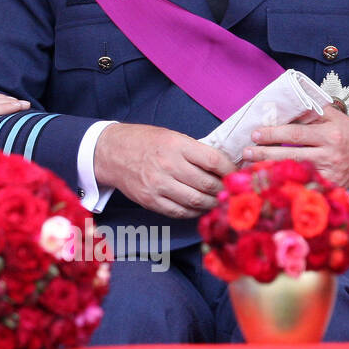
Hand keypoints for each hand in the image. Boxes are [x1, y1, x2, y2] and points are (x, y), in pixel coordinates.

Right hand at [94, 123, 234, 218]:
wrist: (110, 152)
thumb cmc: (144, 142)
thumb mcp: (171, 136)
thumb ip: (195, 151)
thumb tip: (224, 167)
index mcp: (175, 145)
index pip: (213, 161)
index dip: (231, 170)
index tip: (238, 174)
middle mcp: (167, 165)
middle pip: (208, 184)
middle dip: (225, 190)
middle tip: (232, 191)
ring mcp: (158, 185)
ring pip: (197, 201)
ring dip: (212, 203)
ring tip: (218, 201)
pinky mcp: (151, 200)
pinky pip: (180, 212)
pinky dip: (194, 211)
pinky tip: (199, 207)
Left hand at [243, 105, 348, 189]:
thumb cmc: (346, 132)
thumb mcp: (333, 117)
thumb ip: (310, 111)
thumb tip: (281, 106)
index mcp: (330, 134)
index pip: (297, 134)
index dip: (274, 134)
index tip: (255, 134)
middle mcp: (330, 155)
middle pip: (292, 155)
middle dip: (266, 154)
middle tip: (246, 152)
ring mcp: (330, 174)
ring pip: (296, 172)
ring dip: (271, 170)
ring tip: (250, 167)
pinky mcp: (331, 187)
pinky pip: (306, 186)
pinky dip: (288, 184)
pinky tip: (270, 182)